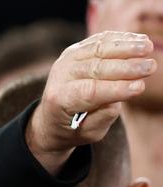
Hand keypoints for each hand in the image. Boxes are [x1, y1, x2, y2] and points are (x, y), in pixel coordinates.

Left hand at [27, 31, 155, 174]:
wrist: (51, 117)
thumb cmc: (74, 128)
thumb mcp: (88, 132)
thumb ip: (103, 117)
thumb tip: (121, 95)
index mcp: (59, 100)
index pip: (90, 91)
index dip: (116, 89)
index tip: (140, 87)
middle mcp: (59, 77)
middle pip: (96, 68)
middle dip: (126, 67)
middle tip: (151, 67)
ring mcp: (65, 61)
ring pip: (97, 50)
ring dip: (125, 47)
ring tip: (148, 47)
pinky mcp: (74, 50)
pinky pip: (98, 41)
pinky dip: (119, 39)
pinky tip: (138, 39)